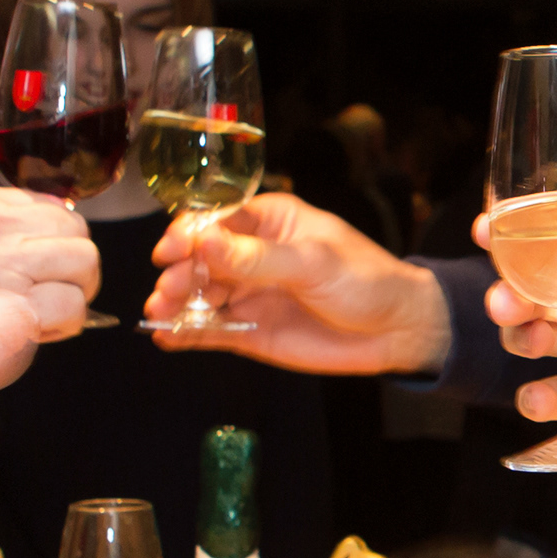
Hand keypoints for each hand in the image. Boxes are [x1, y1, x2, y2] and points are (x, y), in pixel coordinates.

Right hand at [144, 192, 451, 371]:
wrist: (396, 331)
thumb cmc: (366, 281)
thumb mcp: (314, 263)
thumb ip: (258, 257)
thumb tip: (205, 240)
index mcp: (270, 221)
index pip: (217, 219)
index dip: (190, 233)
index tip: (172, 250)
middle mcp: (251, 254)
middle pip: (200, 259)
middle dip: (180, 273)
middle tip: (167, 292)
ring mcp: (248, 293)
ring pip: (200, 295)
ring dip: (176, 304)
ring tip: (160, 315)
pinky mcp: (249, 330)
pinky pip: (210, 330)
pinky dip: (186, 334)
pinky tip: (166, 338)